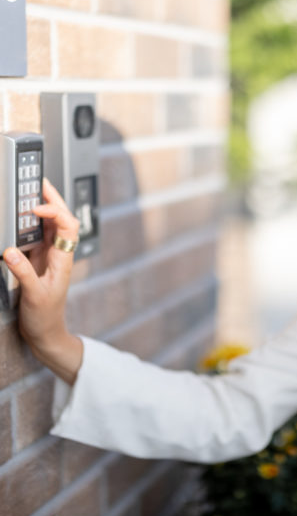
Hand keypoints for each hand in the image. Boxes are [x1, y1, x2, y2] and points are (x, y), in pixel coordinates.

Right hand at [3, 178, 82, 384]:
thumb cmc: (46, 317)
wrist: (46, 333)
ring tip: (32, 191)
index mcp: (64, 259)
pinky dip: (30, 223)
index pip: (67, 226)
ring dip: (44, 208)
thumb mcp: (34, 296)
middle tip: (40, 182)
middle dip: (53, 199)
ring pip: (51, 226)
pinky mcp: (39, 261)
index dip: (55, 212)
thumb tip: (9, 250)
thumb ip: (23, 273)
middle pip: (62, 220)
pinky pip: (37, 236)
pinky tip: (22, 216)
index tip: (36, 208)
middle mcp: (59, 254)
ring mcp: (49, 257)